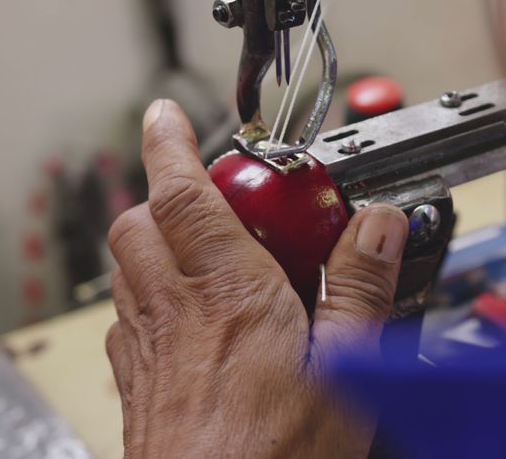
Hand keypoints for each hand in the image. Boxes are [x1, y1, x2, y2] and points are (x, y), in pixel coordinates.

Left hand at [105, 100, 409, 457]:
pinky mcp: (138, 387)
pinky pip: (127, 320)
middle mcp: (173, 312)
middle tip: (209, 194)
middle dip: (164, 192)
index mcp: (228, 294)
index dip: (170, 144)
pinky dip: (146, 297)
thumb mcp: (350, 368)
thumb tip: (378, 225)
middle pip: (140, 223)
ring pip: (127, 267)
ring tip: (200, 248)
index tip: (167, 116)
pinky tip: (184, 319)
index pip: (183, 194)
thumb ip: (362, 286)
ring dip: (152, 239)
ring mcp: (147, 351)